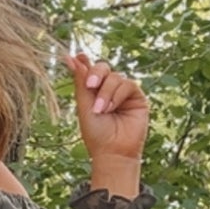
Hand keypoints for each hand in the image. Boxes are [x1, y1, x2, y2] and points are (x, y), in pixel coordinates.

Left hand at [63, 51, 149, 181]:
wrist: (112, 152)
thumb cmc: (96, 133)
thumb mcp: (84, 105)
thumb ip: (81, 82)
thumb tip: (72, 57)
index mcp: (93, 91)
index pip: (90, 71)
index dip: (84, 62)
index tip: (77, 56)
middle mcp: (108, 90)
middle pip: (103, 68)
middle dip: (95, 74)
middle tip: (89, 86)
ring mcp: (123, 92)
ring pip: (115, 77)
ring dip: (106, 92)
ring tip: (101, 110)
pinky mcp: (136, 97)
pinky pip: (127, 84)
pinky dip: (117, 95)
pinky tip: (111, 108)